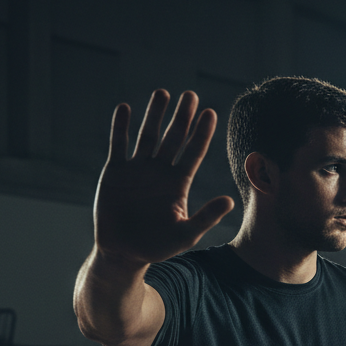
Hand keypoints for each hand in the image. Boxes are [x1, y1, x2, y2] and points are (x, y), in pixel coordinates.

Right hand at [94, 89, 234, 265]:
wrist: (124, 252)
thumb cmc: (158, 246)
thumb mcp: (185, 234)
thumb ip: (206, 217)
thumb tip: (230, 202)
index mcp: (179, 182)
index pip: (193, 152)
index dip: (202, 133)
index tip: (210, 113)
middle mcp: (160, 171)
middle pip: (174, 138)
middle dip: (182, 117)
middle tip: (191, 96)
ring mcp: (137, 168)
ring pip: (148, 135)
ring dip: (155, 115)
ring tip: (163, 93)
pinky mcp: (115, 171)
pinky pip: (119, 144)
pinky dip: (120, 127)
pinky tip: (125, 108)